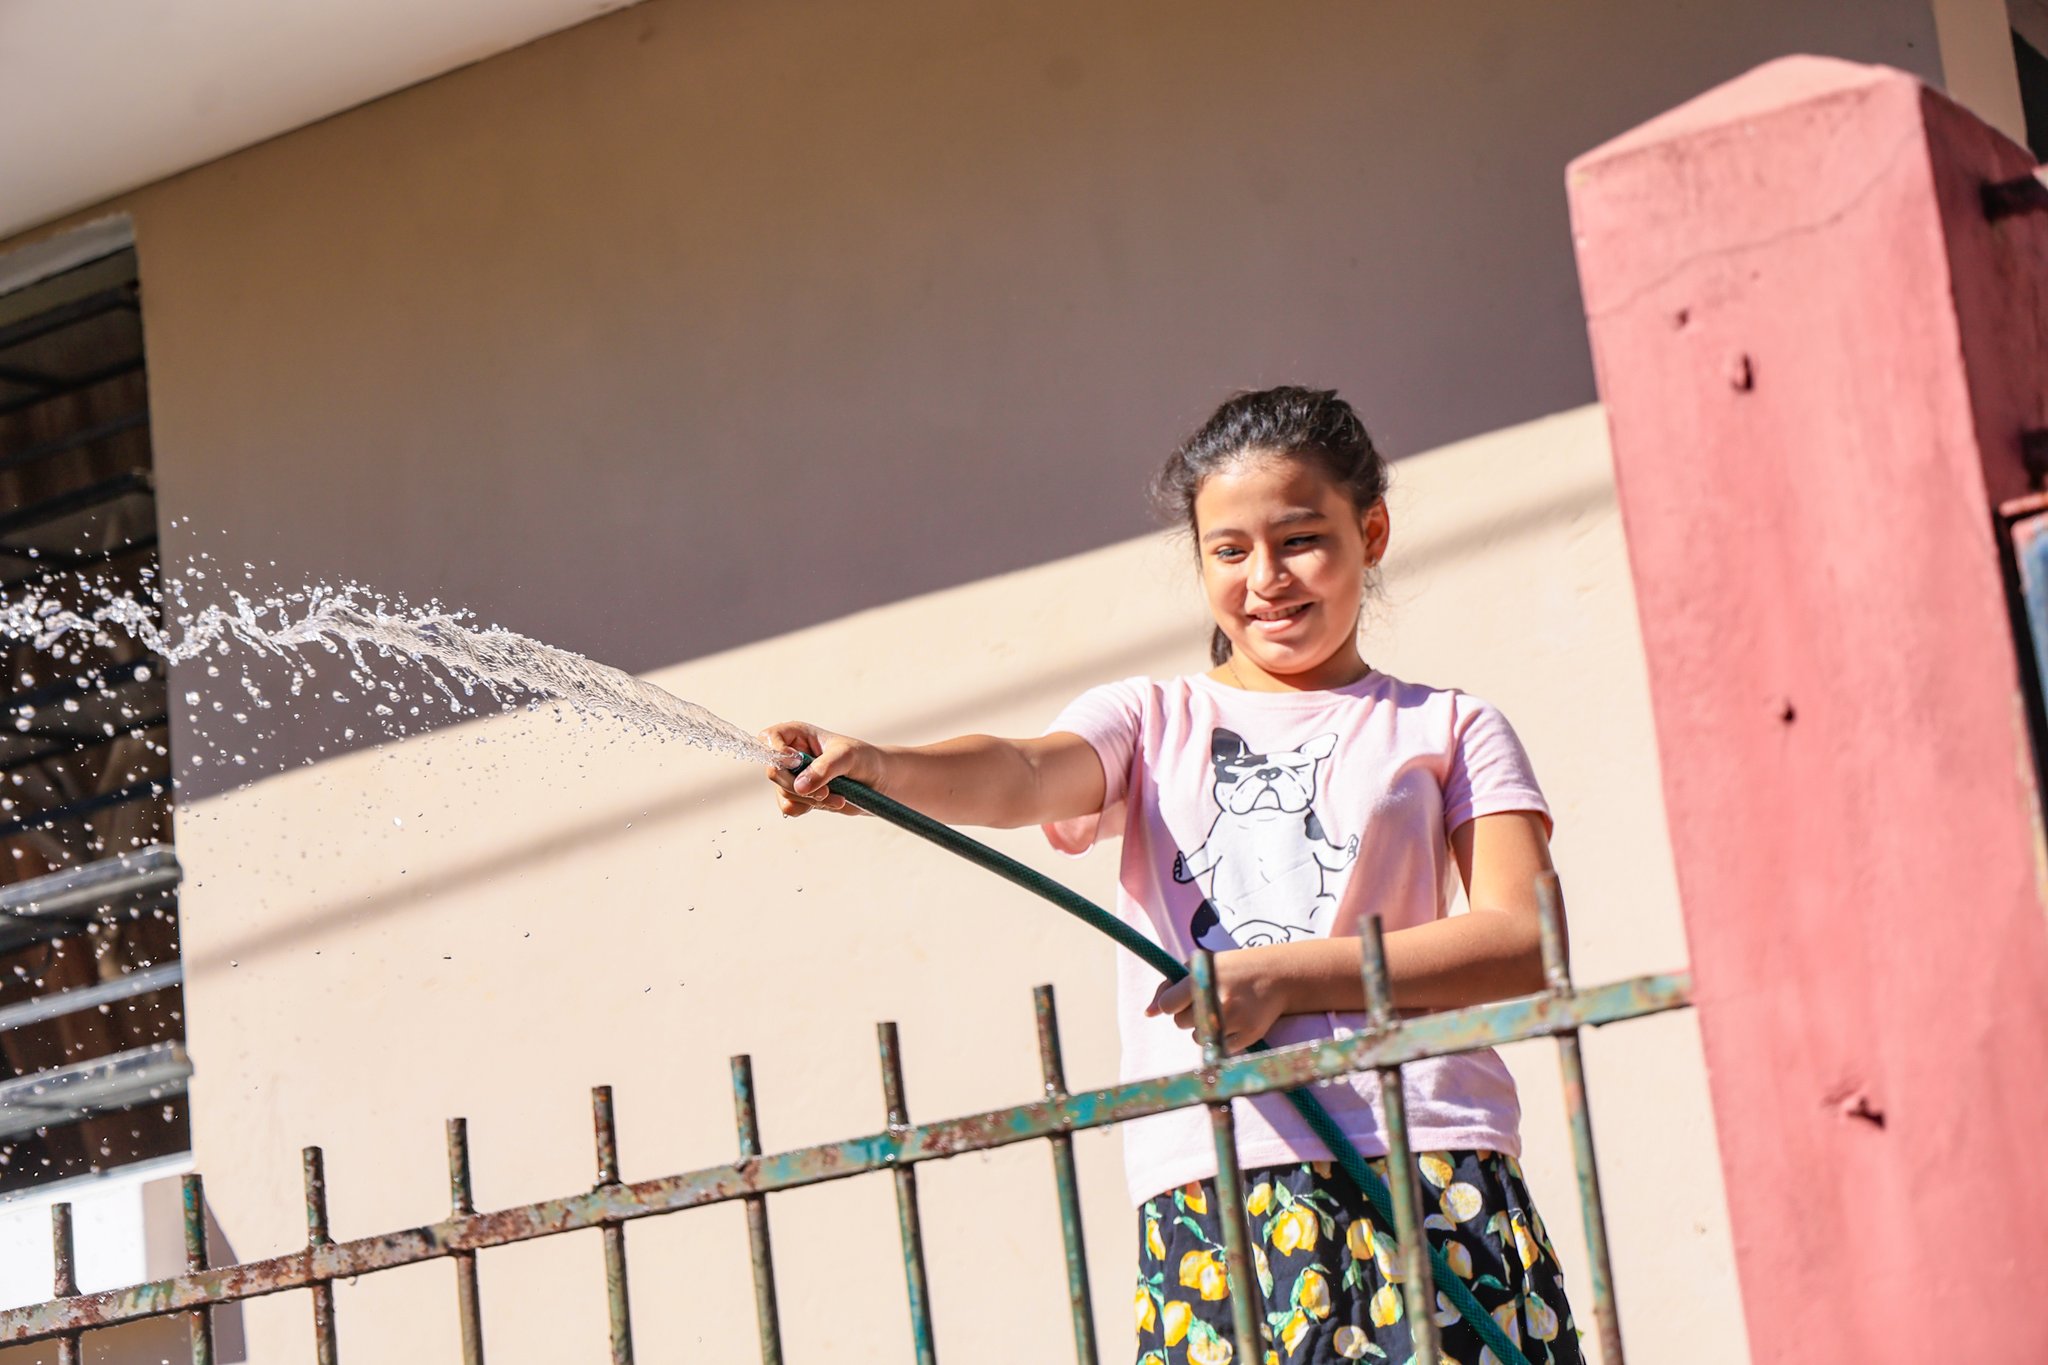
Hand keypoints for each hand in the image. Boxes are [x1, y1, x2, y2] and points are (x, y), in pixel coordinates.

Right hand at [758, 722, 886, 817]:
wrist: (880, 781)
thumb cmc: (865, 759)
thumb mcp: (848, 757)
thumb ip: (824, 768)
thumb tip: (799, 786)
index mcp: (798, 734)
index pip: (769, 738)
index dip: (776, 752)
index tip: (795, 763)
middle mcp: (792, 755)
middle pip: (774, 772)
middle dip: (798, 786)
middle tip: (825, 791)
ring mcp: (795, 777)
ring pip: (784, 793)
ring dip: (810, 800)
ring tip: (837, 797)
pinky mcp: (801, 796)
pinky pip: (790, 808)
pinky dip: (809, 808)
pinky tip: (831, 803)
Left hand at [1144, 950, 1290, 1054]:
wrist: (1277, 975)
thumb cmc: (1231, 969)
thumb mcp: (1200, 965)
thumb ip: (1169, 986)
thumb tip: (1148, 1013)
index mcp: (1203, 977)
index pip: (1168, 1005)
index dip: (1173, 1003)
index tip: (1184, 997)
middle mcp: (1218, 998)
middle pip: (1180, 1023)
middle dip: (1188, 1013)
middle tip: (1210, 998)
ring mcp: (1235, 1019)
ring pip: (1196, 1037)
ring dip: (1203, 1027)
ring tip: (1223, 1008)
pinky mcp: (1249, 1035)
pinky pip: (1217, 1048)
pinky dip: (1221, 1038)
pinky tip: (1234, 1021)